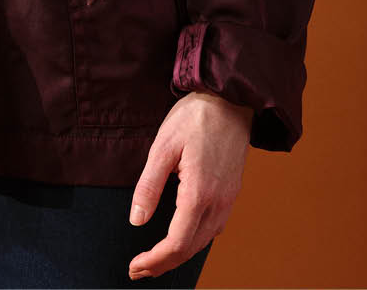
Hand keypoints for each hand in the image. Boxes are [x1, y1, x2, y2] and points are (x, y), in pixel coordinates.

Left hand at [127, 90, 252, 280]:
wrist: (230, 98)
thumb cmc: (195, 117)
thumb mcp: (163, 146)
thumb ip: (149, 186)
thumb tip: (137, 220)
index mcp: (199, 193)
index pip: (176, 243)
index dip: (155, 260)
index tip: (134, 266)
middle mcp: (218, 202)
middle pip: (190, 249)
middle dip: (163, 264)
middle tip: (138, 268)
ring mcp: (228, 198)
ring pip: (204, 241)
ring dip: (179, 255)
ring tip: (155, 259)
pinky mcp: (232, 191)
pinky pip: (214, 227)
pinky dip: (195, 240)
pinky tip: (183, 236)